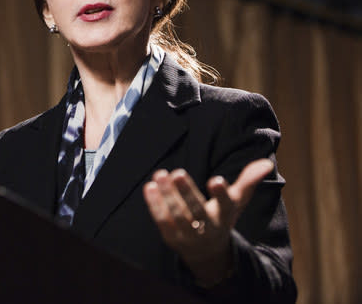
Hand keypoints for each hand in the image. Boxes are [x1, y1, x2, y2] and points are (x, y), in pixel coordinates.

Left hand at [143, 159, 273, 285]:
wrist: (207, 252)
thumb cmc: (221, 217)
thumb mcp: (236, 201)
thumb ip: (248, 181)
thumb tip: (266, 163)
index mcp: (225, 216)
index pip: (225, 205)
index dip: (221, 193)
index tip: (216, 180)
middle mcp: (208, 227)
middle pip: (197, 210)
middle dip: (187, 192)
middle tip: (177, 173)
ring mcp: (189, 234)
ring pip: (177, 215)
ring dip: (167, 195)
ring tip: (160, 174)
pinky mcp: (172, 237)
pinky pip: (162, 220)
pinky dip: (155, 205)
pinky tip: (149, 187)